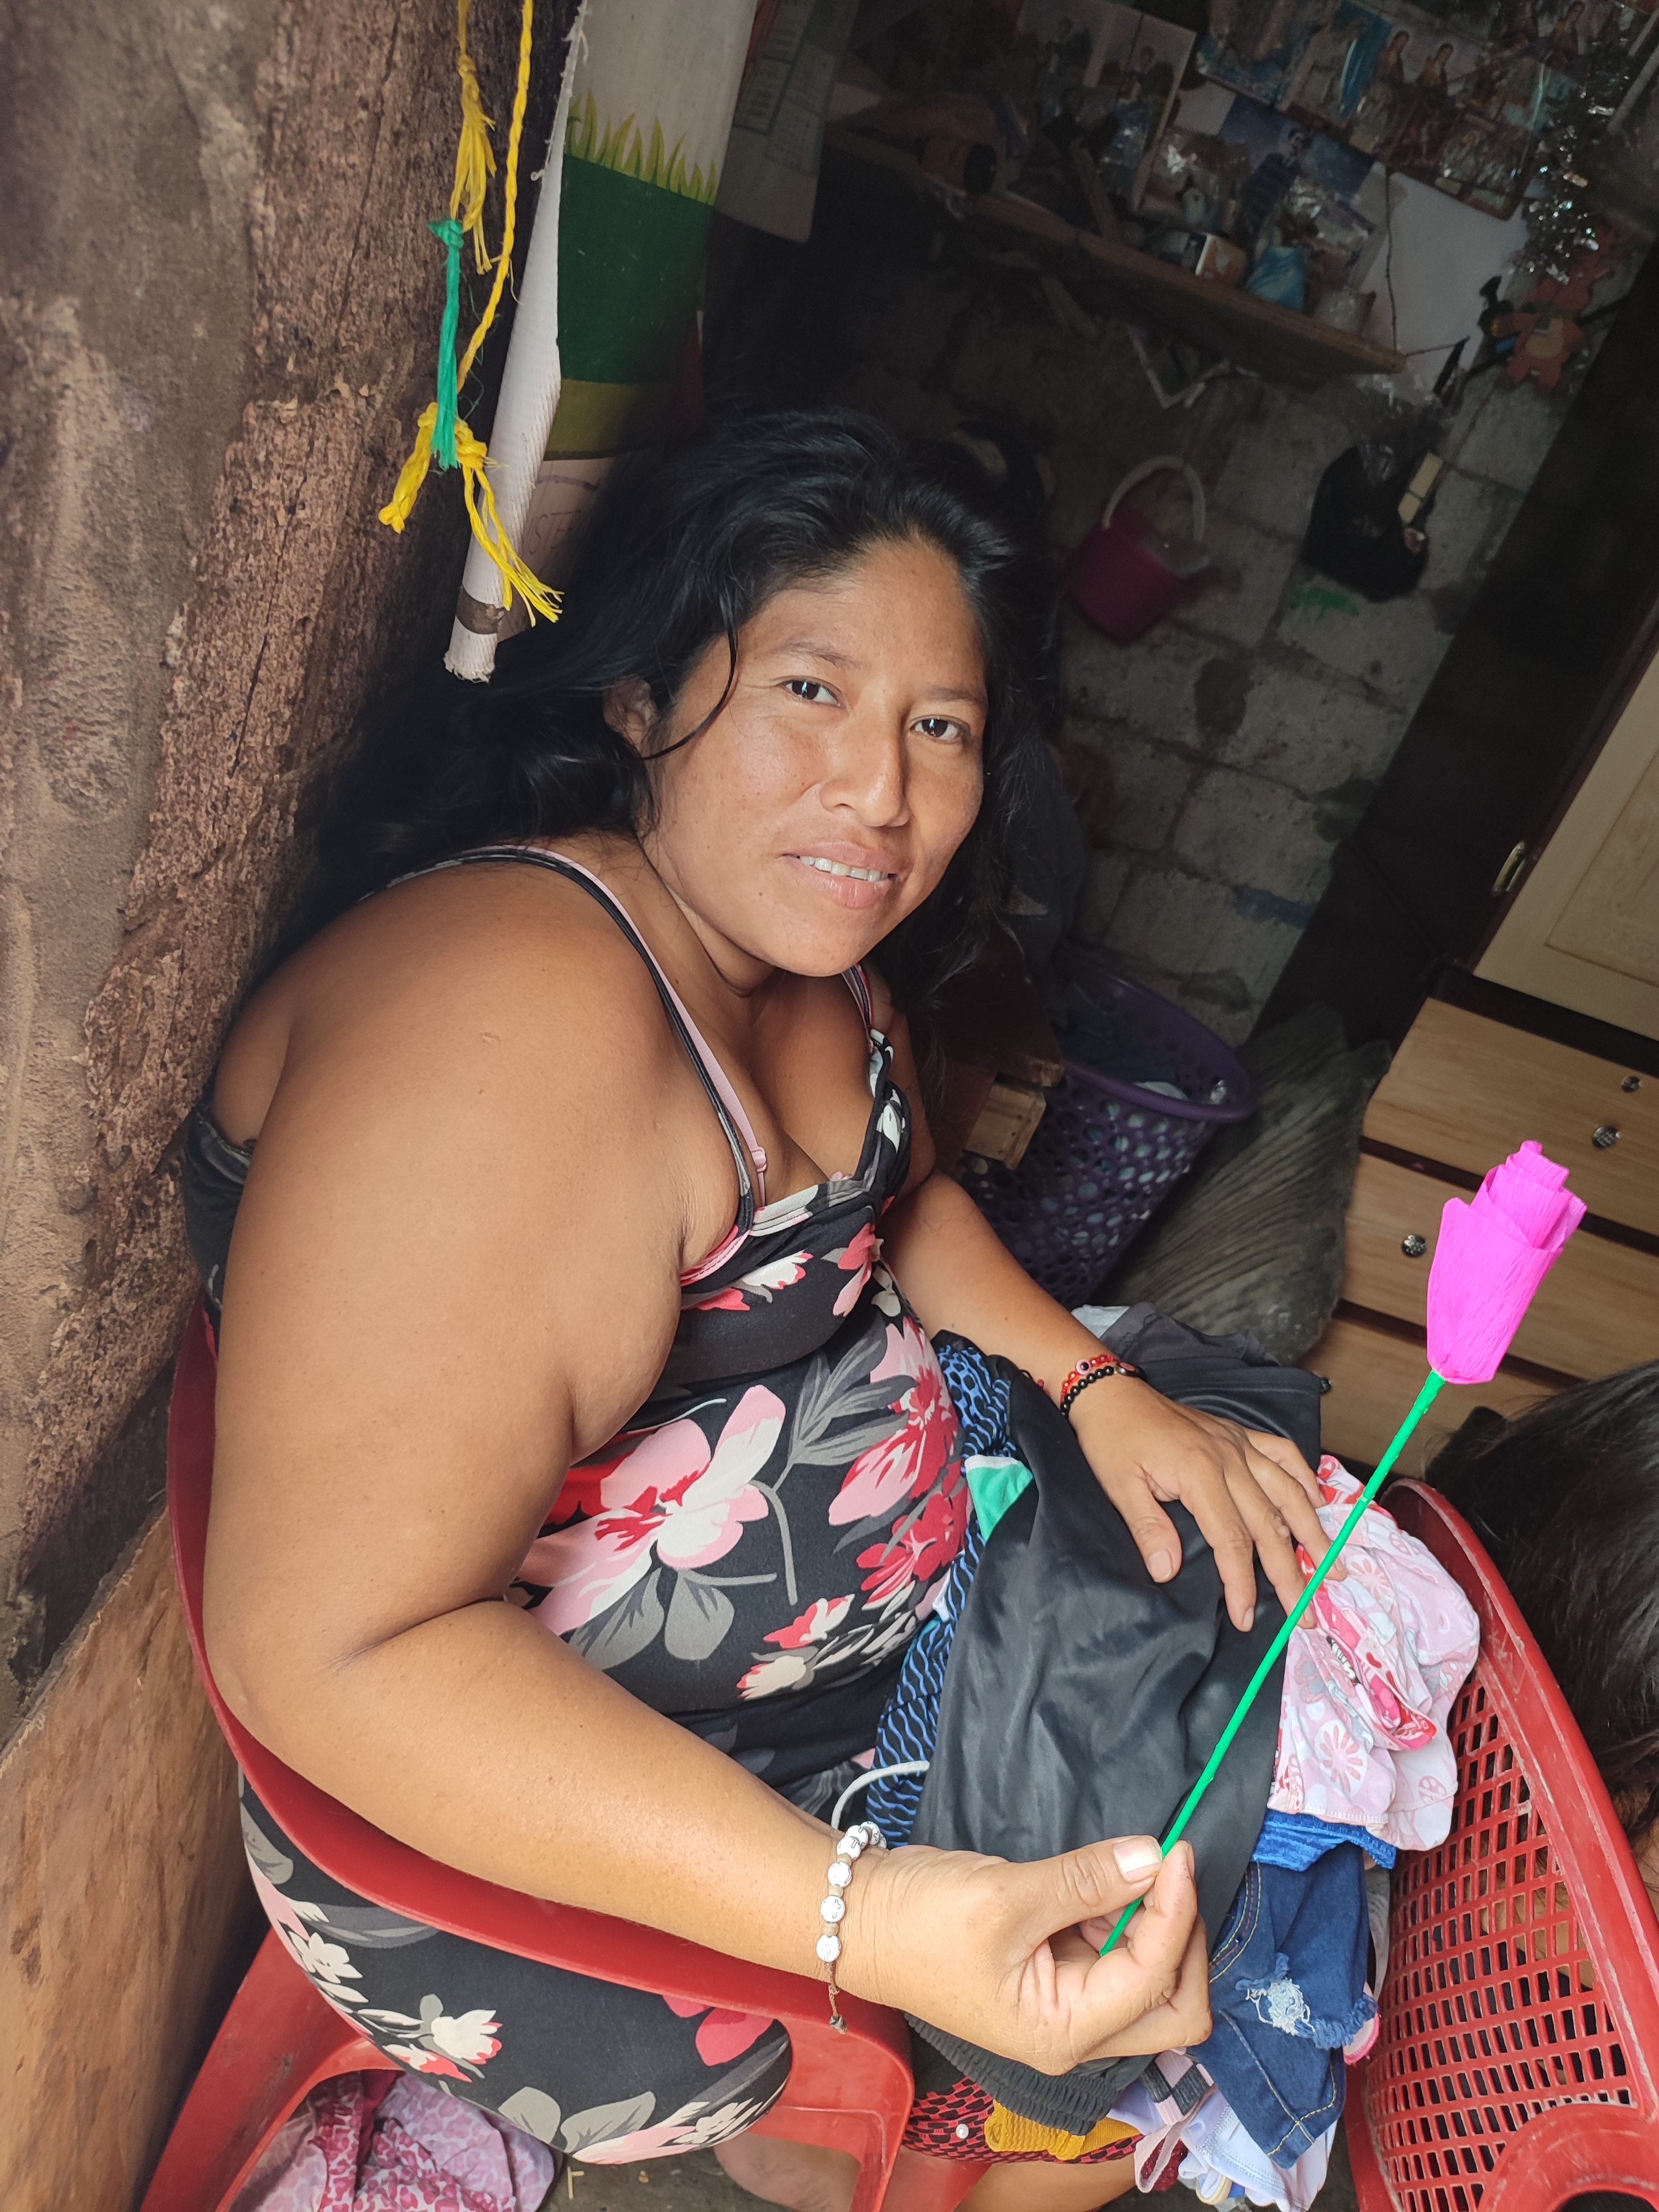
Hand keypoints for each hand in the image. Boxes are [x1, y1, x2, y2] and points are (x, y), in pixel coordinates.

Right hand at [849, 1834, 1209, 2074]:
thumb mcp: (1006, 1896)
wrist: (862, 1918)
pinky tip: (1109, 1875)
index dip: (1175, 1914)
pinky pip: (1114, 1947)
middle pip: (1172, 2005)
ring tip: (1134, 1862)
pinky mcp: (1057, 1969)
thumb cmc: (922, 1921)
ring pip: (1150, 1973)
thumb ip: (1086, 1879)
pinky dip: (1125, 1911)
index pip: (1153, 1981)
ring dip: (1155, 1918)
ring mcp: (1067, 2000)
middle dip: (1185, 1938)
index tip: (1176, 1850)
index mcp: (1063, 2031)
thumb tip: (1153, 1857)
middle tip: (1172, 1868)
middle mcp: (1075, 2029)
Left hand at [1070, 1379, 1328, 1629]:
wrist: (1113, 1394)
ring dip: (1313, 1532)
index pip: (1231, 1540)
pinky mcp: (1239, 1433)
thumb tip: (1168, 1573)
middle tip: (1305, 1613)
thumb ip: (1148, 1529)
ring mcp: (1239, 1443)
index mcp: (1199, 1473)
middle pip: (1270, 1524)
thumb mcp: (1119, 1487)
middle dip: (1290, 1573)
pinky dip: (1306, 1477)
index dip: (1242, 1582)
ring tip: (1331, 1567)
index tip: (1246, 1617)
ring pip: (1289, 1492)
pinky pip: (1284, 1453)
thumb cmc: (1113, 1440)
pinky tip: (1320, 1501)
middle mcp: (1229, 1457)